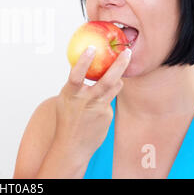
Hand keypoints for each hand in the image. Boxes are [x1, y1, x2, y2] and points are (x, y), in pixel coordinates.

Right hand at [54, 46, 131, 161]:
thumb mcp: (65, 99)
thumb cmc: (67, 119)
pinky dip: (106, 98)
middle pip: (107, 80)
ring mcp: (99, 109)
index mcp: (70, 95)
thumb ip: (75, 85)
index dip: (84, 61)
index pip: (77, 75)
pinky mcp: (108, 115)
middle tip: (128, 52)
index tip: (91, 48)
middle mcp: (86, 101)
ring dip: (118, 77)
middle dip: (119, 64)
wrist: (73, 146)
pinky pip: (110, 100)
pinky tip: (97, 108)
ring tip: (119, 68)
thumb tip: (84, 65)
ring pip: (114, 87)